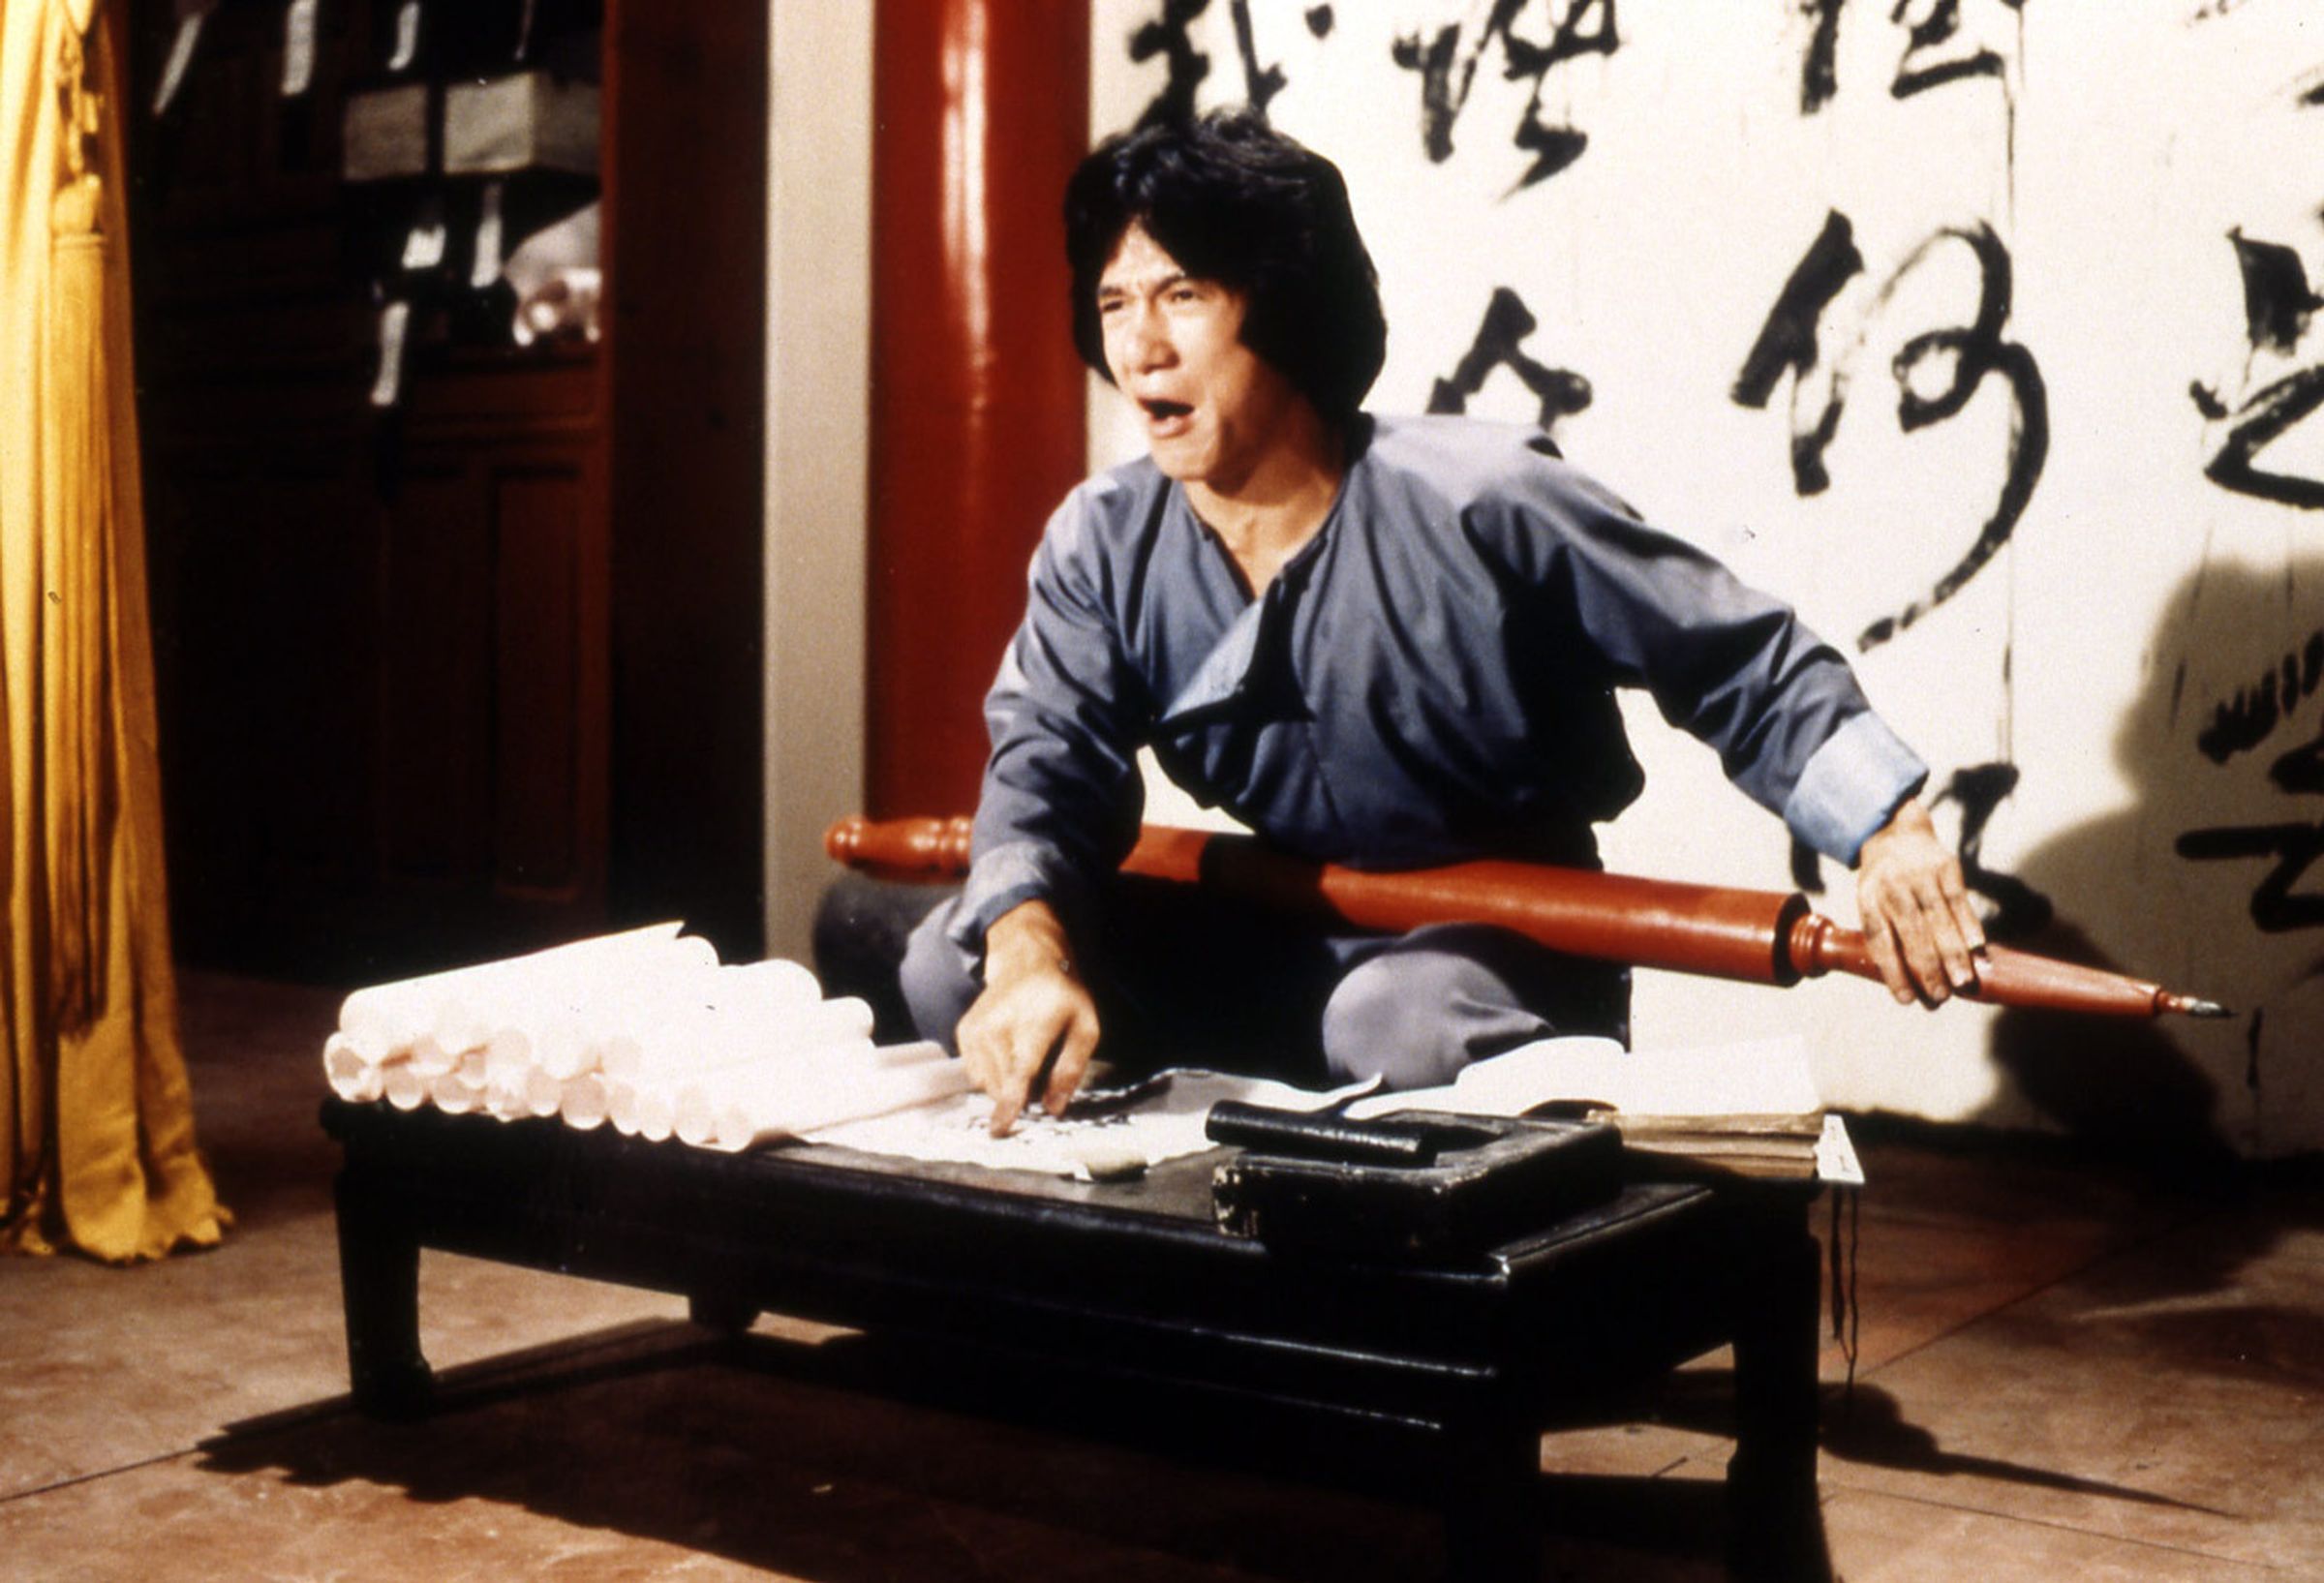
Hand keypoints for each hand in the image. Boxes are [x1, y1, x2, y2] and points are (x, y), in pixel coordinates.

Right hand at [958, 900, 1100, 1134]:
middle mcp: (999, 1025)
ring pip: (987, 1083)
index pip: (1019, 1071)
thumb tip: (1054, 1109)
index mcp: (1035, 1023)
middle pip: (1003, 1085)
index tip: (1000, 1129)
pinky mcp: (964, 1032)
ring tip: (1025, 1055)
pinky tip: (1007, 1052)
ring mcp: (977, 1028)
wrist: (1027, 962)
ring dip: (1006, 1084)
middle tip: (1041, 1068)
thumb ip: (1071, 1070)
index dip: (1010, 1103)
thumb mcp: (1085, 1028)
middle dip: (1022, 1093)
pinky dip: (992, 1073)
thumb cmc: (1063, 998)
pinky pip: (975, 1073)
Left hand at [1855, 799, 1986, 1005]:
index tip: (1907, 999)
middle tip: (1941, 997)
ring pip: (1939, 920)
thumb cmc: (1882, 879)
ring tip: (1963, 981)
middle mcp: (1893, 888)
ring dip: (1953, 954)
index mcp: (1869, 899)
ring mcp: (1920, 877)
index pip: (1881, 942)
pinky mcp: (1946, 868)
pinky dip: (1970, 926)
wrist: (1895, 829)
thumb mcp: (1869, 900)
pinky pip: (1959, 901)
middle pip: (1912, 935)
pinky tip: (1978, 948)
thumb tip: (1902, 980)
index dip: (1893, 972)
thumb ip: (1883, 934)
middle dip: (1928, 969)